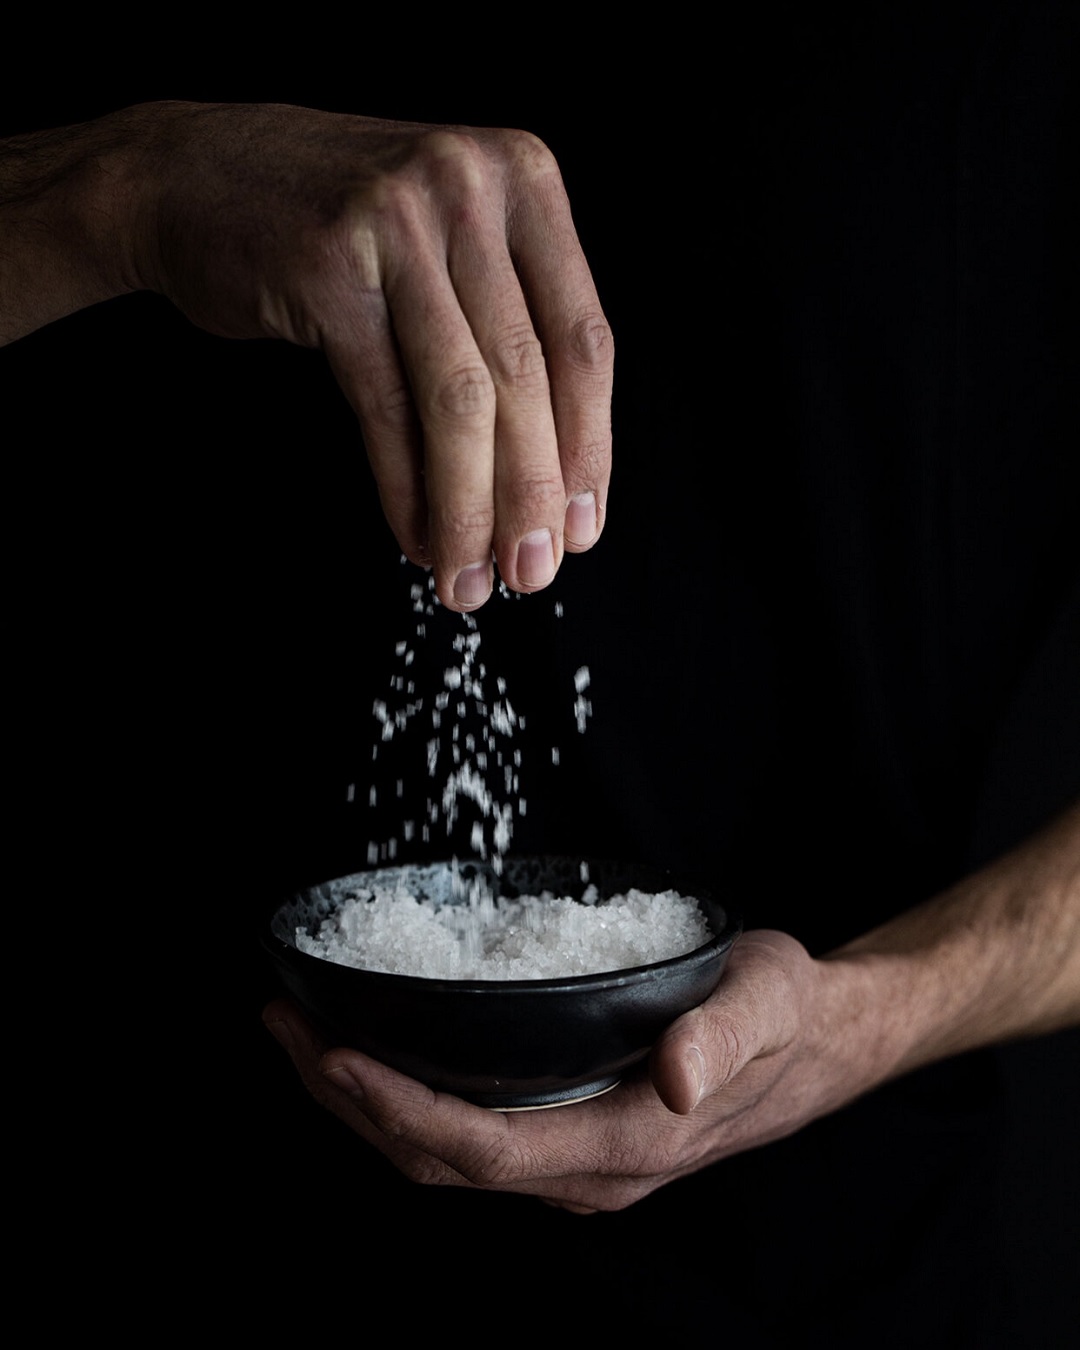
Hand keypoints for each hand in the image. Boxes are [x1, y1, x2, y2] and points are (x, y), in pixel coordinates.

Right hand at [136, 102, 611, 608]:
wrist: (189, 175)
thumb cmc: (337, 226)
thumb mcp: (448, 245)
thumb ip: (507, 328)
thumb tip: (557, 482)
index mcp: (522, 177)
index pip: (583, 340)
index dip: (589, 449)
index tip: (582, 528)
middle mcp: (467, 186)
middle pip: (526, 376)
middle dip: (533, 493)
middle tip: (532, 572)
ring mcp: (395, 223)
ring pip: (459, 399)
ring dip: (470, 507)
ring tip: (470, 577)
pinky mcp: (326, 270)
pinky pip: (386, 407)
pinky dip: (406, 487)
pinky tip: (417, 537)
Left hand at [263, 931, 869, 1212]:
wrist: (820, 1046)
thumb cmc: (789, 1017)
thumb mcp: (765, 1005)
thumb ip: (722, 1039)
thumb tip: (673, 1079)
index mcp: (624, 1146)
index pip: (486, 1149)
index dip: (402, 1110)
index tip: (336, 1056)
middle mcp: (589, 1169)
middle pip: (442, 1160)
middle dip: (352, 1103)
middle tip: (284, 1027)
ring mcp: (577, 1159)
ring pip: (447, 1155)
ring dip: (366, 1104)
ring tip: (303, 1036)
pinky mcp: (572, 1133)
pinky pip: (471, 1135)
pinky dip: (408, 1099)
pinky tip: (383, 1051)